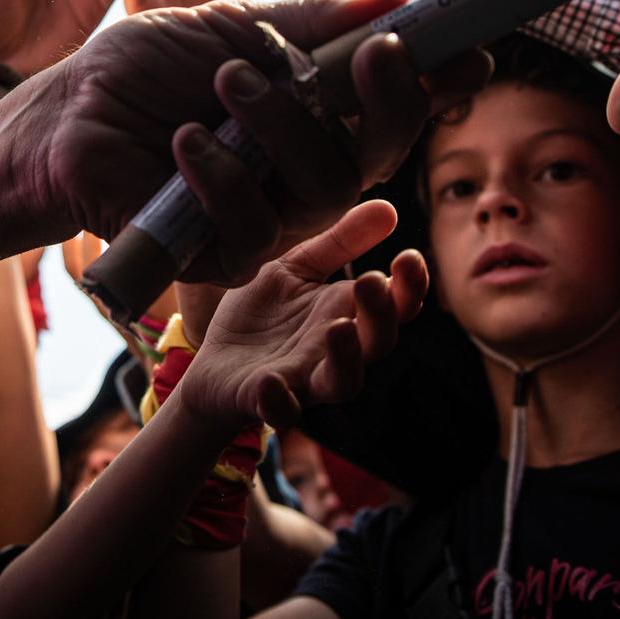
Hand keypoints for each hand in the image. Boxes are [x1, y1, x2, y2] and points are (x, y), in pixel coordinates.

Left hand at [5, 0, 491, 285]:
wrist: (60, 118)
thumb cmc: (137, 71)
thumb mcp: (229, 26)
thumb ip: (312, 22)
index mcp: (313, 112)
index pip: (394, 107)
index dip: (436, 84)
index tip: (466, 50)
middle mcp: (302, 167)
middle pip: (380, 153)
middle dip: (385, 100)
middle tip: (368, 51)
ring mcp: (266, 215)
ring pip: (324, 189)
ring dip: (282, 126)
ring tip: (225, 81)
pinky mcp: (218, 255)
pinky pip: (253, 231)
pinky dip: (222, 178)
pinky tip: (184, 142)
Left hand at [177, 202, 427, 430]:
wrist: (210, 360)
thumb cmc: (262, 313)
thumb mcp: (297, 268)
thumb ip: (339, 241)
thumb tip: (388, 207)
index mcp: (346, 314)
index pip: (394, 305)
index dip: (409, 286)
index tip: (409, 256)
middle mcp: (333, 351)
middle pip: (377, 343)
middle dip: (382, 316)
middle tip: (370, 282)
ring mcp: (302, 378)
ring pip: (342, 382)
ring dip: (345, 358)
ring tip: (338, 327)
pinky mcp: (265, 400)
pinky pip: (281, 411)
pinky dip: (279, 402)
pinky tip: (270, 381)